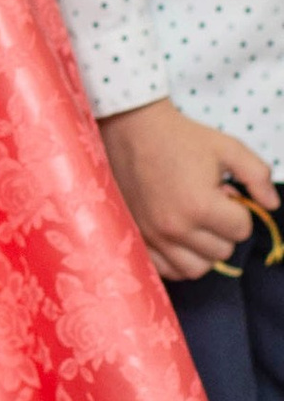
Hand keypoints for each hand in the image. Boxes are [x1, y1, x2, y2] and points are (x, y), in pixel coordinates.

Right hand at [100, 95, 272, 283]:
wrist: (131, 129)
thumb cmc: (181, 137)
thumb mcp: (227, 147)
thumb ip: (257, 175)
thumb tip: (271, 204)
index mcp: (200, 205)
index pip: (241, 230)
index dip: (239, 210)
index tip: (224, 192)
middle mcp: (176, 227)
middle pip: (221, 251)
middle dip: (223, 229)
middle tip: (209, 205)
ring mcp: (153, 236)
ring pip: (196, 268)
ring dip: (204, 250)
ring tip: (196, 226)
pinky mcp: (137, 237)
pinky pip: (168, 271)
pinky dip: (179, 260)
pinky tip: (179, 239)